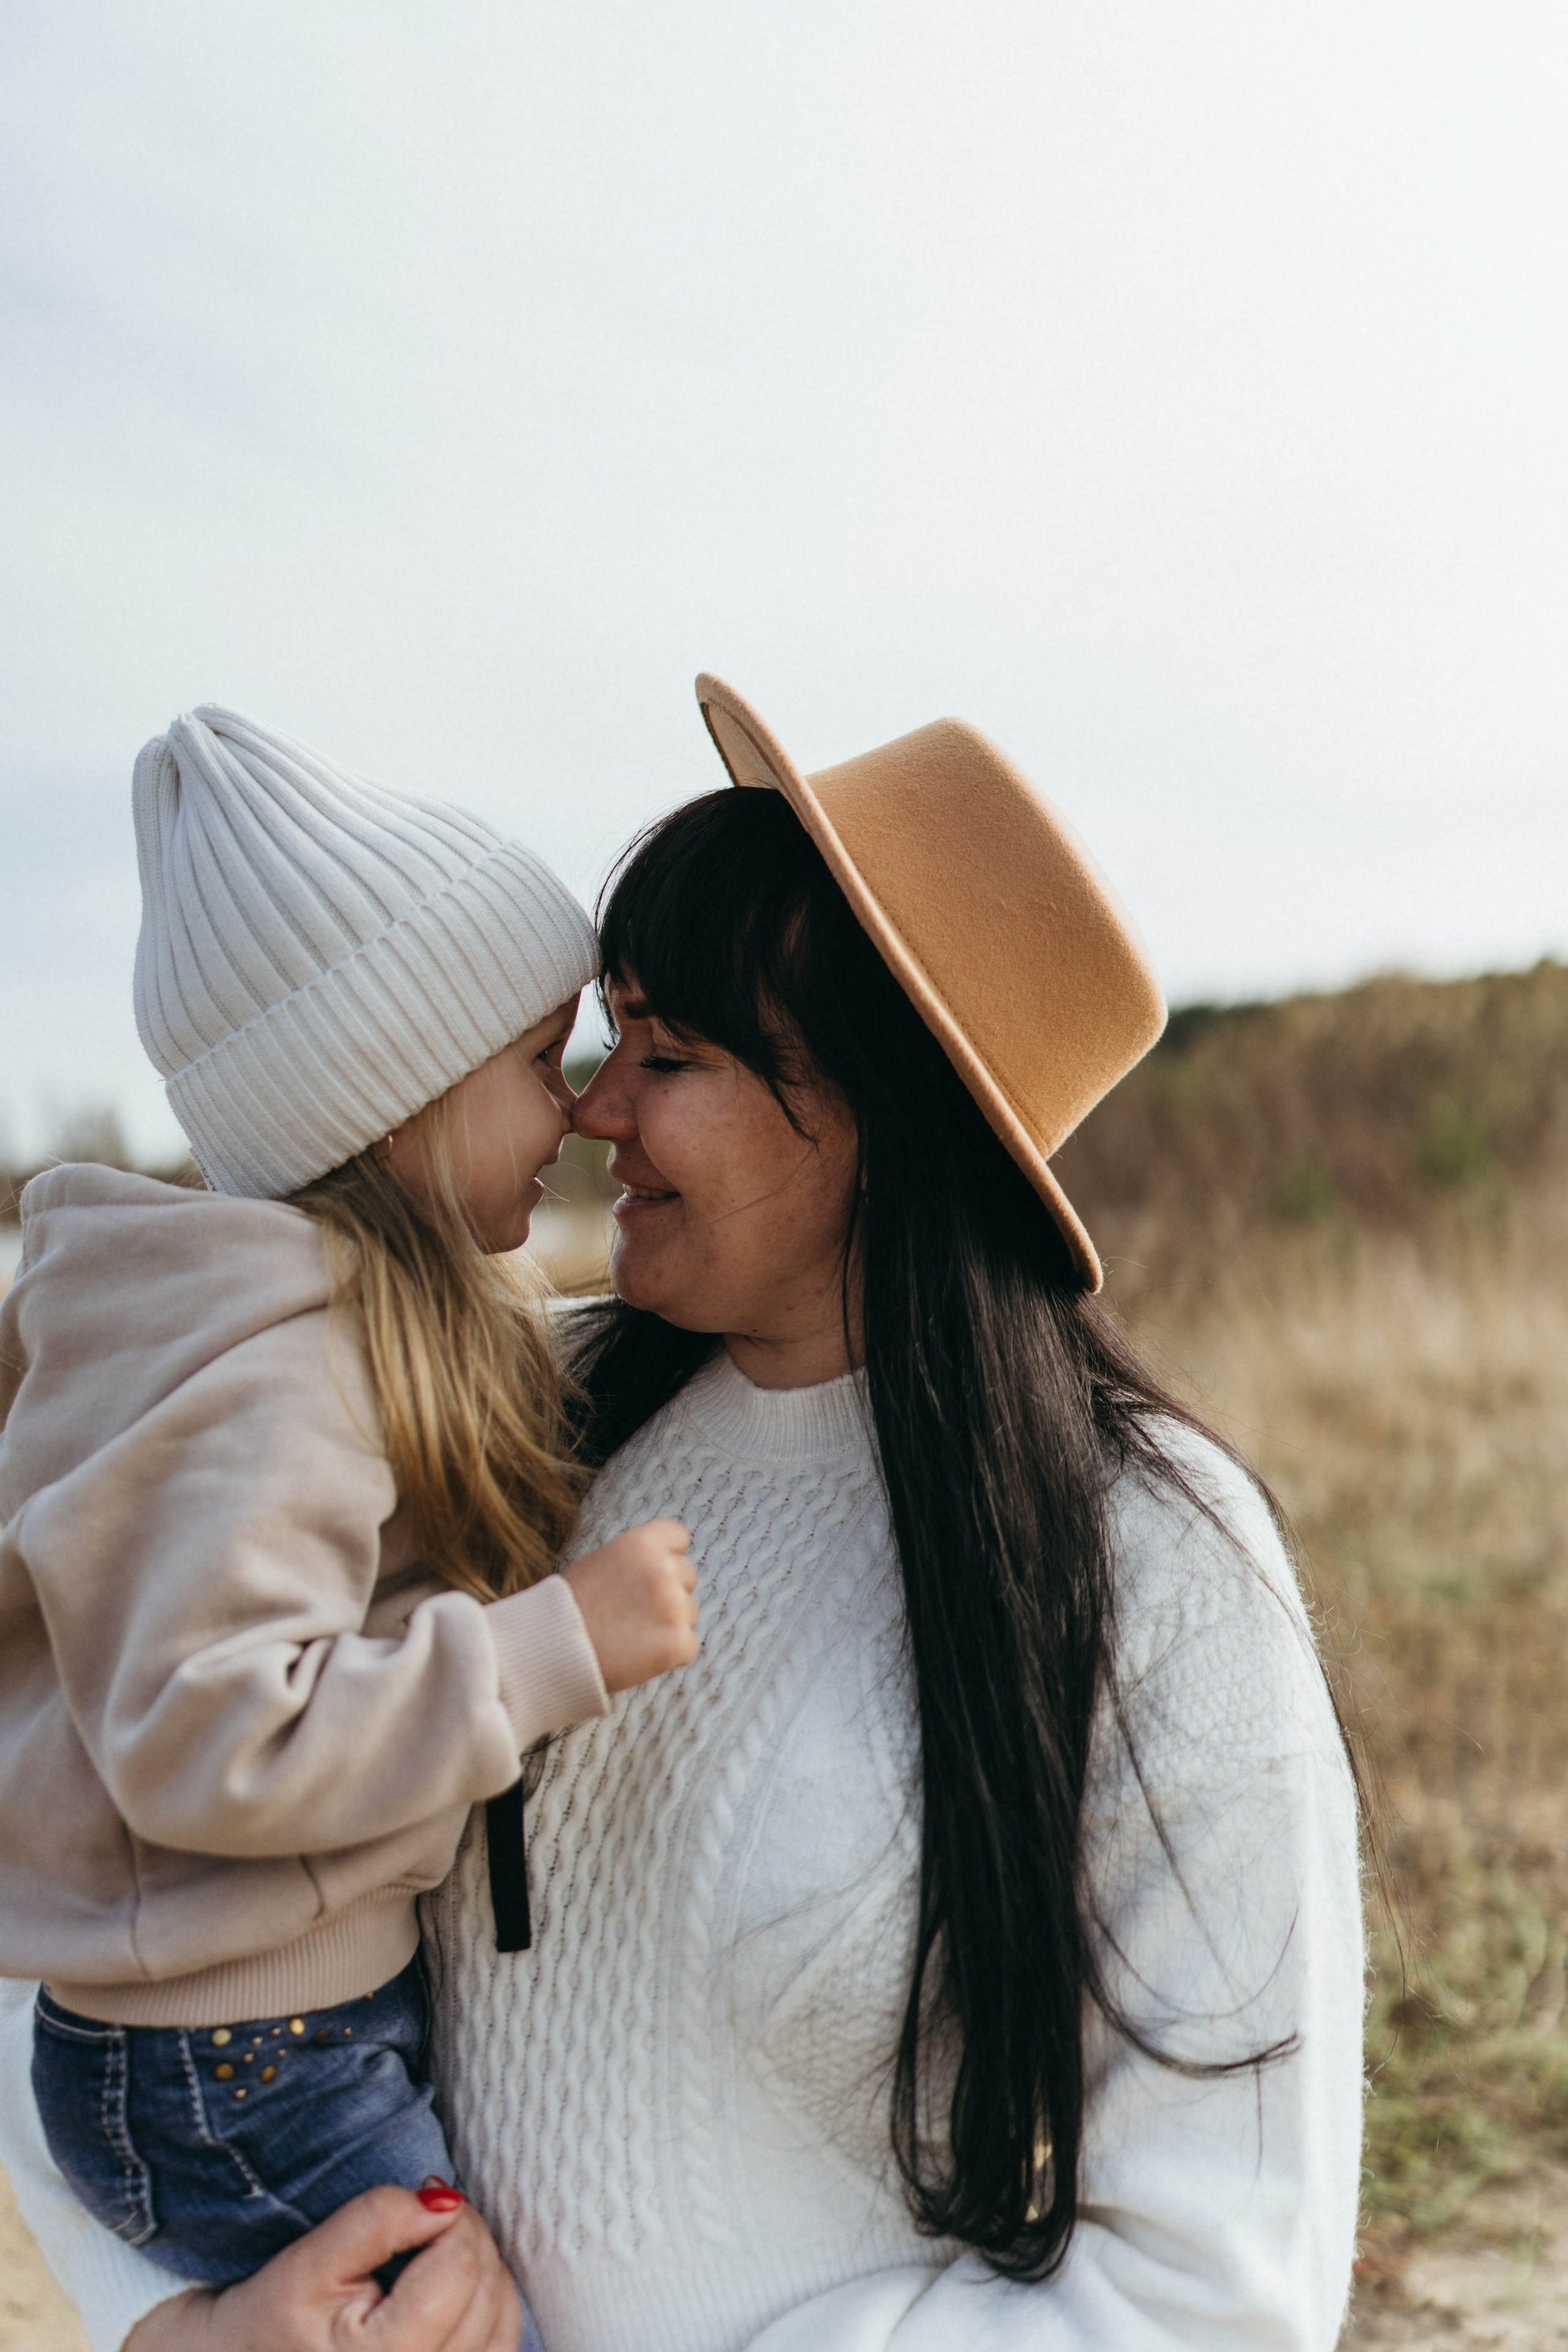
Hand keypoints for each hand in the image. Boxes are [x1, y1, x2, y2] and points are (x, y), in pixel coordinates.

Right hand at [122, 2184, 519, 2351]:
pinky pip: (499, 2348)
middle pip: (485, 2289)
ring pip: (502, 2320)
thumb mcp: (305, 2264)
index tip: (422, 2193)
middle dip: (469, 2235)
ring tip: (443, 2246)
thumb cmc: (266, 2323)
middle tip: (432, 2212)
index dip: (450, 2213)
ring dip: (485, 2268)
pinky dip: (492, 2306)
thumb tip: (444, 2200)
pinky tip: (459, 2286)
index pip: (457, 2264)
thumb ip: (374, 2222)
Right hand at [562, 1519, 697, 1692]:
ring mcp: (674, 1605)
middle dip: (669, 1593)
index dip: (667, 1554)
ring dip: (669, 1625)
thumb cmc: (568, 1607)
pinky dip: (669, 1655)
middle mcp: (663, 1568)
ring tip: (630, 1636)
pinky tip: (639, 1656)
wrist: (552, 1648)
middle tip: (634, 1613)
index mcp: (642, 1543)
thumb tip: (661, 1560)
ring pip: (689, 1612)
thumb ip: (634, 1559)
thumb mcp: (599, 1563)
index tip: (652, 1574)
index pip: (678, 1535)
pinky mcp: (678, 1641)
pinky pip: (688, 1646)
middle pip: (687, 1576)